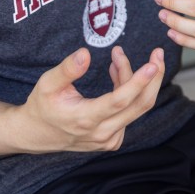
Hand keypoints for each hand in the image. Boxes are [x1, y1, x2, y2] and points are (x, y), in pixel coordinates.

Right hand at [12, 45, 164, 152]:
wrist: (37, 134)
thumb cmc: (42, 105)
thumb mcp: (47, 84)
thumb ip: (67, 69)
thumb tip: (85, 53)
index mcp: (85, 119)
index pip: (120, 101)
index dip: (138, 81)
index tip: (152, 64)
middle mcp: (102, 133)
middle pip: (140, 105)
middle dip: (153, 77)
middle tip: (157, 54)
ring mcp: (109, 139)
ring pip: (135, 106)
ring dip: (133, 79)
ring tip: (117, 57)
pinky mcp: (113, 139)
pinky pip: (129, 112)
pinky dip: (128, 91)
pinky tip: (116, 74)